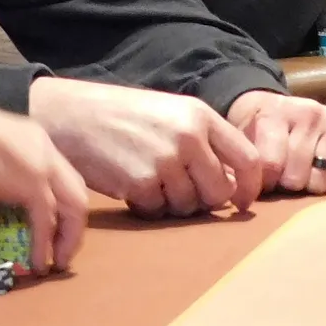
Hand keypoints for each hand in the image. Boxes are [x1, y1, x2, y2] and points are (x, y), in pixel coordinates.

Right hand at [0, 87, 89, 272]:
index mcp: (29, 143)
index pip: (56, 175)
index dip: (58, 204)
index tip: (52, 228)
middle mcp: (43, 150)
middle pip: (73, 189)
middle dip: (70, 223)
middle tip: (61, 250)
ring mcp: (43, 165)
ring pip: (73, 203)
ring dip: (68, 235)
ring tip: (58, 262)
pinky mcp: (34, 183)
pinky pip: (46, 219)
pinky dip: (44, 243)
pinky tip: (37, 263)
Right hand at [26, 77, 263, 217]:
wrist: (74, 115)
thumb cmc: (126, 116)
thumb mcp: (173, 113)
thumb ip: (204, 141)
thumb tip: (232, 183)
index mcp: (201, 116)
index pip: (248, 159)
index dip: (250, 187)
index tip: (241, 202)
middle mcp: (189, 138)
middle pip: (219, 191)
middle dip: (205, 200)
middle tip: (183, 192)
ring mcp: (165, 161)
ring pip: (189, 206)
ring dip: (173, 203)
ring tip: (151, 181)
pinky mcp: (140, 183)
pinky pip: (159, 211)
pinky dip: (148, 207)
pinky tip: (133, 186)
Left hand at [226, 90, 325, 194]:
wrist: (274, 104)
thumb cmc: (255, 130)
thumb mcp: (240, 140)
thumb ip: (238, 165)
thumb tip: (241, 198)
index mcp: (274, 114)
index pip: (270, 164)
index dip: (262, 184)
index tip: (258, 184)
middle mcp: (308, 113)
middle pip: (297, 177)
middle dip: (286, 184)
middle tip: (281, 175)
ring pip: (321, 181)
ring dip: (309, 184)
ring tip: (301, 172)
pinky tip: (325, 172)